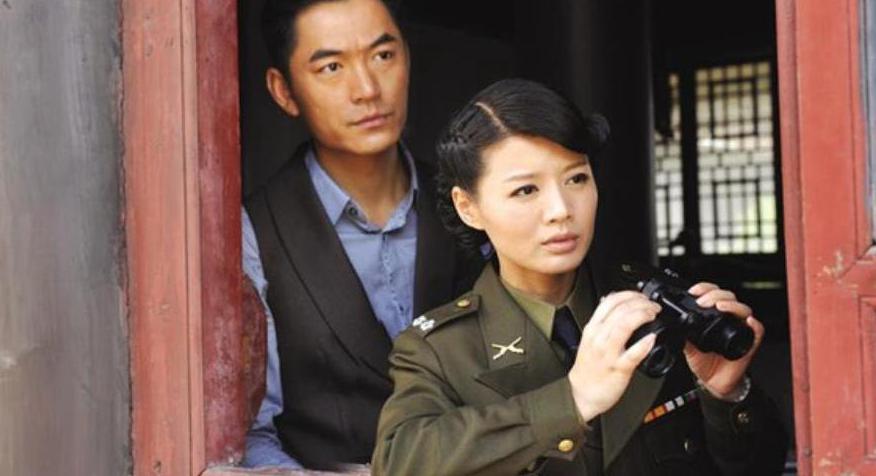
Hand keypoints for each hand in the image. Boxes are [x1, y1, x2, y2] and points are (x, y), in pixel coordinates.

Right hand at [567, 291, 659, 421]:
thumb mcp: (590, 338)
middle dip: (641, 303)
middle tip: (653, 306)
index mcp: (593, 328)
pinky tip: (652, 338)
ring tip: (653, 315)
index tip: (642, 297)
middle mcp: (599, 337)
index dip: (630, 294)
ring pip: (625, 325)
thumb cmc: (588, 368)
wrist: (581, 393)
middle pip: (621, 310)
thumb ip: (601, 320)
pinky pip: (633, 353)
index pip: (610, 301)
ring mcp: (609, 352)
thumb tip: (611, 301)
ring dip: (643, 316)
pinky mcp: (619, 368)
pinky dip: (644, 343)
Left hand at [683, 282, 764, 398]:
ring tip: (719, 306)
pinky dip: (754, 325)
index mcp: (714, 316)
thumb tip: (672, 325)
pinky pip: (757, 331)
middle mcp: (729, 319)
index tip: (694, 291)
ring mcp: (740, 329)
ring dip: (732, 305)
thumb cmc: (703, 362)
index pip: (713, 294)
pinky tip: (747, 321)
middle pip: (728, 297)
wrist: (713, 382)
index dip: (705, 288)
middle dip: (715, 295)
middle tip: (703, 302)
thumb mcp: (687, 346)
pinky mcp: (749, 342)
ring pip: (743, 310)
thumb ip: (682, 334)